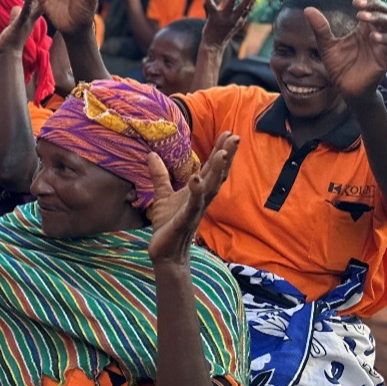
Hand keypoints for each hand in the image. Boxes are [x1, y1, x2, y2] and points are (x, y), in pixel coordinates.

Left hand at [0, 0, 43, 56]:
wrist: (8, 55)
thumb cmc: (12, 40)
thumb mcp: (16, 23)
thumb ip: (16, 14)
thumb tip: (16, 6)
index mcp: (32, 16)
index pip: (41, 0)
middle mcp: (33, 18)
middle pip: (41, 0)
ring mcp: (27, 20)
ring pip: (35, 4)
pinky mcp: (20, 23)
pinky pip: (25, 11)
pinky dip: (27, 3)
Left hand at [147, 132, 239, 263]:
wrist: (165, 251)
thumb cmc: (168, 224)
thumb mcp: (162, 194)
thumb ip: (159, 175)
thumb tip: (151, 154)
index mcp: (198, 191)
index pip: (212, 168)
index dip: (220, 151)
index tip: (228, 133)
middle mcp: (202, 199)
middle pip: (217, 174)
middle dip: (226, 156)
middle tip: (235, 137)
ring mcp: (196, 209)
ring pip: (211, 188)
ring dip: (217, 170)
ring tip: (222, 153)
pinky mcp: (185, 220)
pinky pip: (193, 204)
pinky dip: (196, 191)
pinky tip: (197, 179)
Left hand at [201, 0, 256, 48]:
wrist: (213, 45)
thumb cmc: (224, 33)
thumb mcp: (236, 25)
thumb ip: (242, 16)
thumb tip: (249, 7)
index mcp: (239, 21)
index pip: (248, 9)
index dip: (253, 0)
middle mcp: (233, 19)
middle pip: (243, 7)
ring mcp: (223, 18)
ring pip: (229, 6)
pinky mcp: (213, 18)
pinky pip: (211, 6)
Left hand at [304, 0, 386, 99]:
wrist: (346, 88)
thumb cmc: (339, 66)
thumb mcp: (326, 45)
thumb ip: (320, 28)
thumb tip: (307, 9)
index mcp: (364, 27)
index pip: (370, 4)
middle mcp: (376, 32)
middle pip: (383, 10)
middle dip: (372, 3)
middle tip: (356, 1)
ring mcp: (383, 44)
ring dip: (378, 18)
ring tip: (361, 16)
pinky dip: (386, 39)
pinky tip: (372, 37)